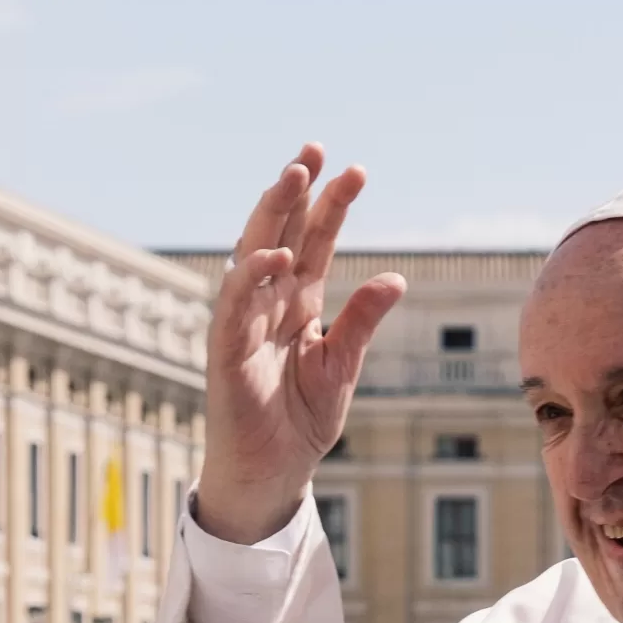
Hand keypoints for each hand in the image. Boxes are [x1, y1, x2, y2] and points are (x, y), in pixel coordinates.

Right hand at [198, 145, 406, 544]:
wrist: (273, 472)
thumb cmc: (301, 420)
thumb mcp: (342, 365)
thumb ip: (363, 321)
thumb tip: (396, 277)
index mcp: (300, 304)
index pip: (316, 242)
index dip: (332, 206)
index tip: (355, 170)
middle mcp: (269, 303)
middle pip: (282, 233)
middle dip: (296, 191)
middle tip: (315, 150)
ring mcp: (244, 322)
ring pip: (254, 254)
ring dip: (272, 215)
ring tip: (294, 176)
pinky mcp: (226, 351)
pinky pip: (236, 306)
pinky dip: (252, 278)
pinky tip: (275, 254)